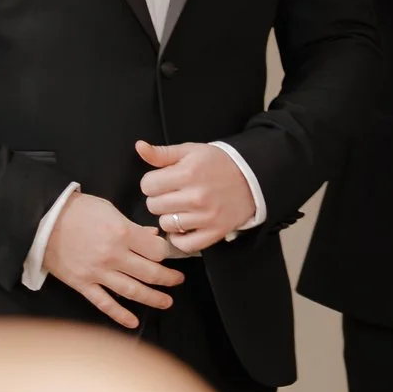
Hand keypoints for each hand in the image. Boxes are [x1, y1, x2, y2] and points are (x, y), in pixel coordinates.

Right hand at [43, 191, 182, 329]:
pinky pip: (104, 303)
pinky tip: (133, 321)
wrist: (41, 220)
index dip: (167, 253)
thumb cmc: (75, 210)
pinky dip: (120, 315)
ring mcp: (98, 272)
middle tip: (177, 280)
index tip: (169, 254)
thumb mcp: (108, 209)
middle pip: (150, 273)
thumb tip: (152, 236)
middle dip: (168, 278)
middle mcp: (113, 256)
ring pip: (132, 291)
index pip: (156, 251)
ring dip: (153, 298)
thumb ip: (133, 226)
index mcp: (122, 233)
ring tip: (167, 302)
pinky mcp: (83, 284)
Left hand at [136, 139, 253, 256]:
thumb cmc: (218, 163)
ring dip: (169, 217)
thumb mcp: (191, 151)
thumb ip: (163, 153)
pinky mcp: (215, 232)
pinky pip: (185, 244)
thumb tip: (140, 147)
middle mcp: (196, 196)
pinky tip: (183, 227)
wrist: (252, 178)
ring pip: (166, 224)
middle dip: (159, 199)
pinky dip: (179, 238)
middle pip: (154, 205)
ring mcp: (206, 217)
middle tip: (172, 195)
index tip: (162, 182)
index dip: (152, 182)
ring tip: (180, 208)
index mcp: (188, 173)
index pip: (147, 185)